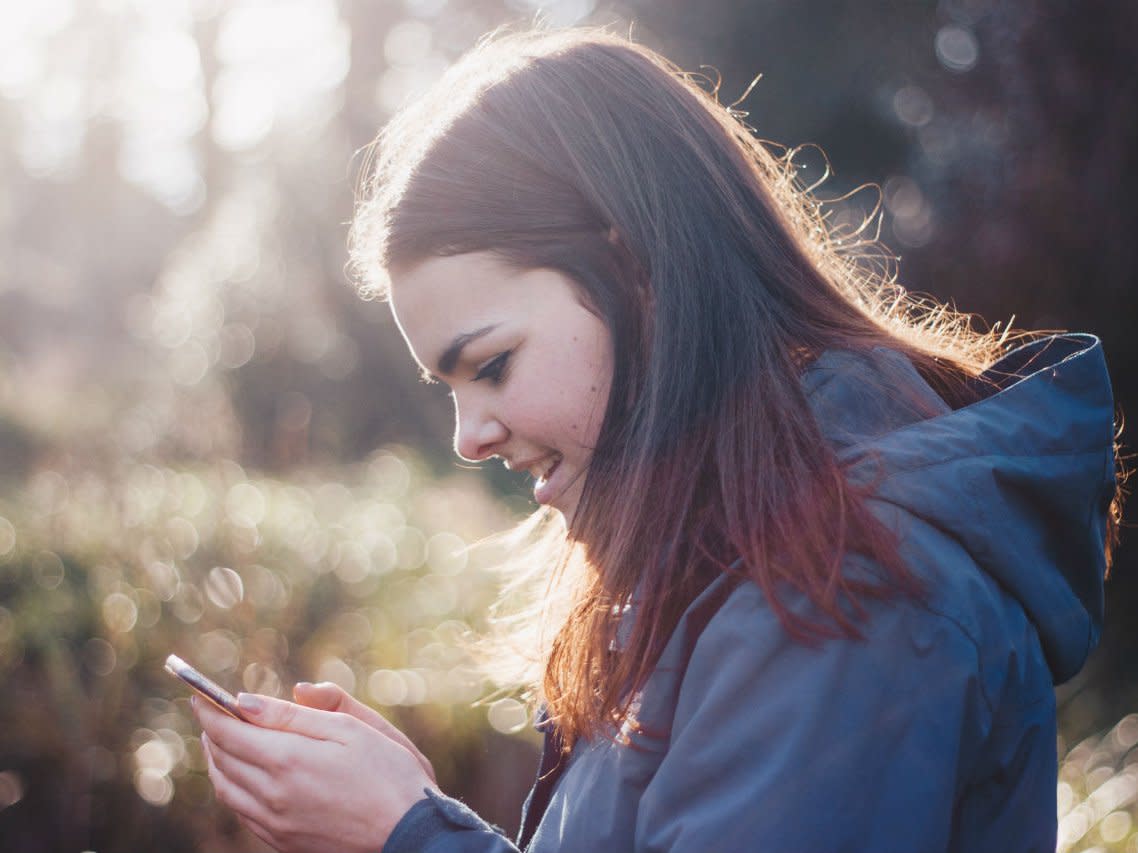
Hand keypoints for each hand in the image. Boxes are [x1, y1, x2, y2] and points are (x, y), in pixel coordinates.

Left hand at [194, 691, 437, 852]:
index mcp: (288, 760)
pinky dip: (232, 788)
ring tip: (220, 741)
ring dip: (217, 761)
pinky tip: (243, 776)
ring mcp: (275, 823)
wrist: (409, 832)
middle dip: (211, 731)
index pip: (228, 731)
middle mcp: (272, 795)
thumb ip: (295, 714)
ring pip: (226, 789)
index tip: (198, 693)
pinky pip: (242, 812)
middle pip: (221, 759)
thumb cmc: (388, 772)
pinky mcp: (283, 842)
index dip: (209, 710)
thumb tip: (245, 701)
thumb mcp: (349, 728)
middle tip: (209, 712)